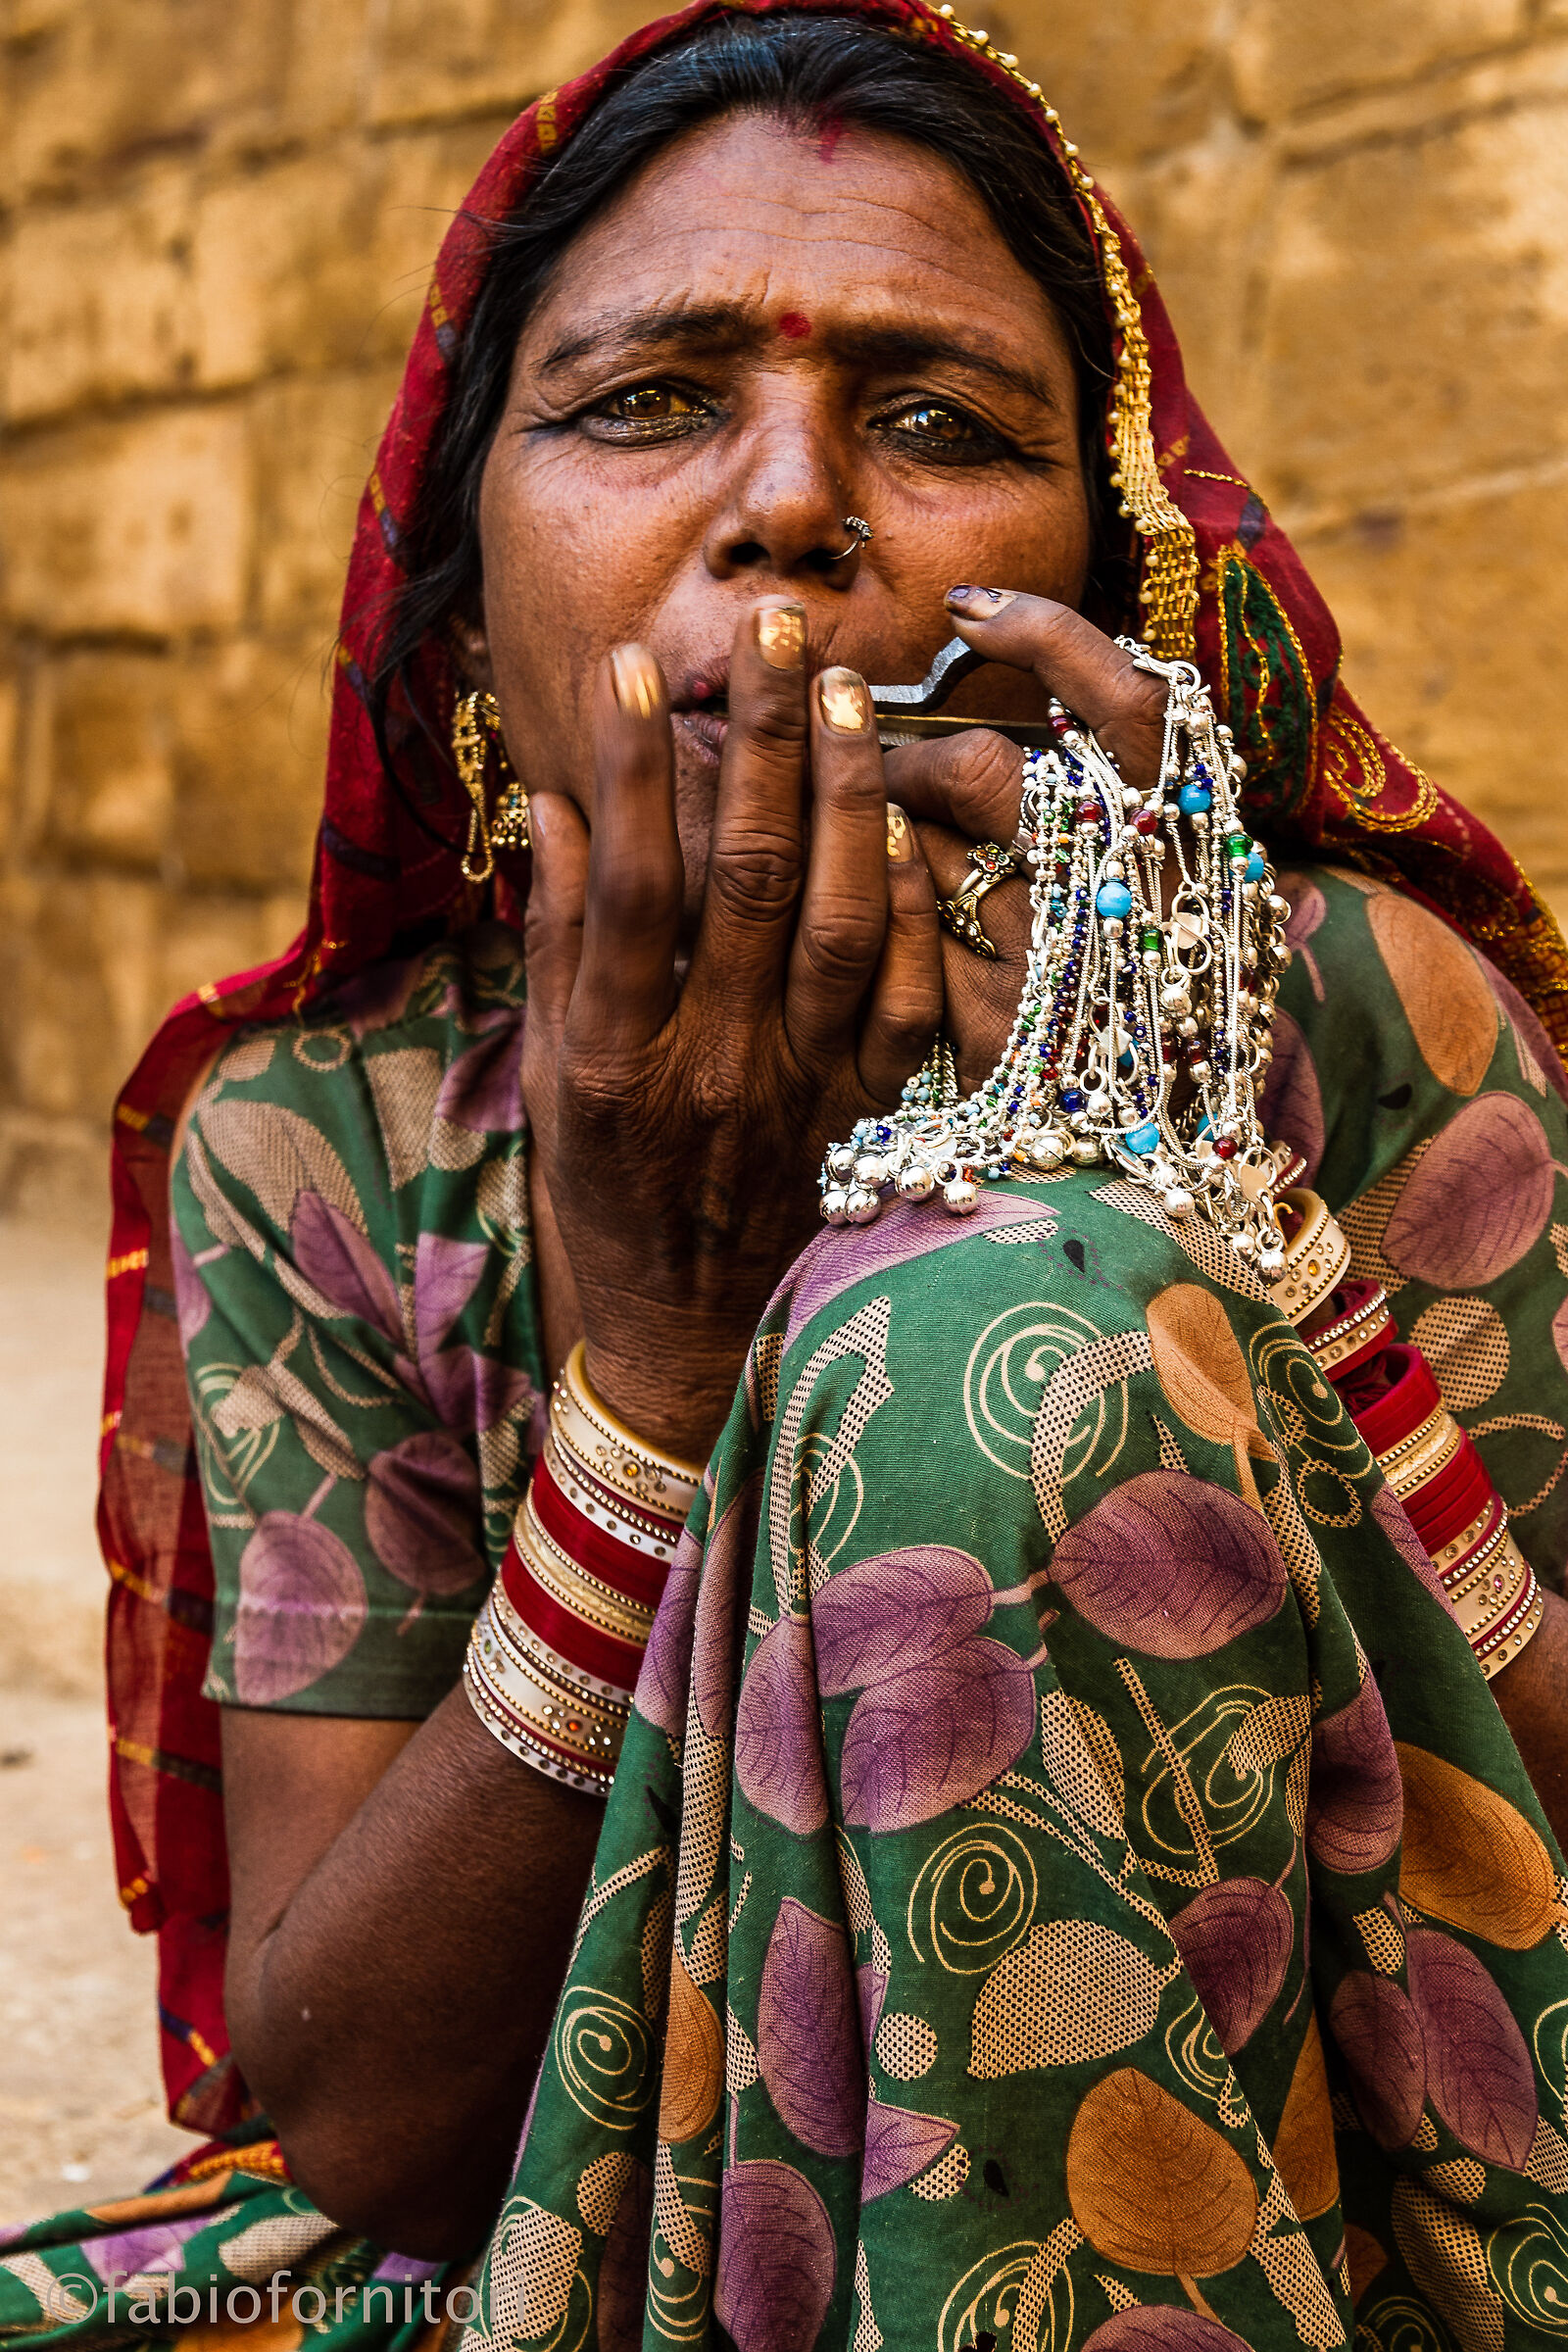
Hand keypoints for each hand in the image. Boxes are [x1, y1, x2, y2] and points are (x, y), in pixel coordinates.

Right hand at [521, 599, 940, 1458]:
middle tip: (774, 626)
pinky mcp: (869, 1114)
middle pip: (751, 878)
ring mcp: (802, 1092)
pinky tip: (906, 819)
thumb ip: (555, 944)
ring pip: (846, 921)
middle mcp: (713, 1068)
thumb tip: (563, 804)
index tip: (636, 664)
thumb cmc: (604, 1195)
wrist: (690, 1335)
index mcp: (614, 1059)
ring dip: (851, 796)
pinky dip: (914, 904)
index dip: (636, 768)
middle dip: (763, 739)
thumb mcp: (549, 1081)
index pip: (630, 884)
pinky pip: (910, 998)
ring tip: (846, 690)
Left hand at [884, 587, 1169, 1088]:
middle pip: (986, 775)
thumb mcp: (1172, 867)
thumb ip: (1118, 775)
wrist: (1160, 1147)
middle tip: (879, 767)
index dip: (1046, 637)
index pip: (1131, 702)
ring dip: (887, 839)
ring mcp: (1064, 972)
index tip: (969, 607)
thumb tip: (1010, 644)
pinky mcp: (999, 1038)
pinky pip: (909, 944)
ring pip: (928, 856)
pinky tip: (889, 923)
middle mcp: (1138, 897)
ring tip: (883, 844)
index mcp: (1194, 839)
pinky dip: (891, 922)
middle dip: (909, 762)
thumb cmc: (1153, 982)